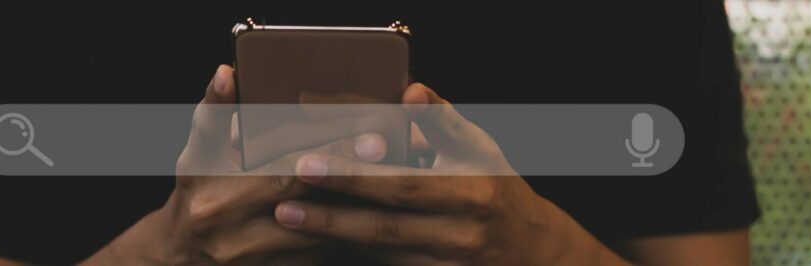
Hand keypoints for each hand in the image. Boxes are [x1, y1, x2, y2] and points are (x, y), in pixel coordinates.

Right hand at [82, 65, 391, 264]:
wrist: (184, 257)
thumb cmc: (197, 191)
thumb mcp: (198, 151)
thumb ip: (216, 111)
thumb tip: (229, 73)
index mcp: (218, 196)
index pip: (285, 172)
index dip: (332, 154)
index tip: (373, 139)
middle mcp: (236, 235)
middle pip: (312, 205)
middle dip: (355, 180)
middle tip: (395, 157)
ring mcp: (258, 262)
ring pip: (323, 236)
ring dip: (358, 208)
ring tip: (396, 182)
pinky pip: (322, 255)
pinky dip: (348, 232)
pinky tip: (374, 210)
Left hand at [272, 84, 630, 264]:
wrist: (527, 250)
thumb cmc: (496, 187)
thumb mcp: (479, 148)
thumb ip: (441, 119)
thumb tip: (409, 89)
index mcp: (469, 193)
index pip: (403, 186)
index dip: (356, 177)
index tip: (310, 164)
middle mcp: (457, 234)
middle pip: (384, 226)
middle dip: (330, 213)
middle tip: (283, 198)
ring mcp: (444, 265)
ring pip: (379, 252)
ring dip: (332, 235)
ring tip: (288, 217)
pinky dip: (349, 252)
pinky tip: (315, 241)